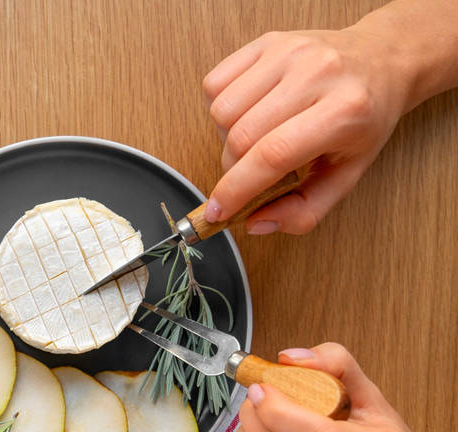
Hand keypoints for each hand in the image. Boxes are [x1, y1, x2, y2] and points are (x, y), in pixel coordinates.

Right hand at [201, 28, 412, 234]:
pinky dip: (221, 108)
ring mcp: (289, 52)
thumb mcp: (348, 174)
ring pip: (222, 111)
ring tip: (255, 136)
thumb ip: (305, 210)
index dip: (237, 188)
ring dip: (226, 136)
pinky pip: (215, 83)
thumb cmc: (364, 119)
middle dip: (233, 168)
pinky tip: (248, 111)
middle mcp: (317, 73)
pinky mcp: (267, 41)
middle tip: (251, 172)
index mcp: (345, 110)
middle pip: (241, 135)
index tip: (219, 210)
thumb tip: (256, 223)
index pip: (272, 154)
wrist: (381, 61)